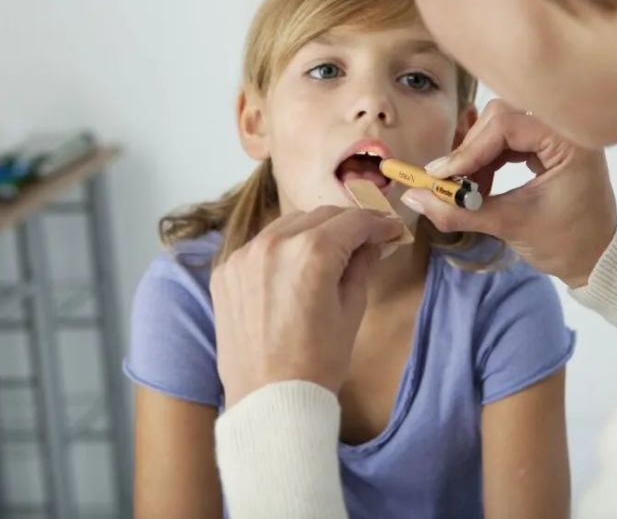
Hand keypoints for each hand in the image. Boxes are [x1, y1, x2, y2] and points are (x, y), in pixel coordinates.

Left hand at [210, 206, 403, 406]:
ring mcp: (243, 256)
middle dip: (346, 225)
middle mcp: (273, 243)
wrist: (270, 401)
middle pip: (319, 216)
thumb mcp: (352, 311)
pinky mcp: (225, 272)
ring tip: (328, 254)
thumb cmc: (318, 362)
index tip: (390, 230)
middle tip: (365, 241)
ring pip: (286, 226)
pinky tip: (293, 271)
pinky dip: (280, 251)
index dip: (377, 223)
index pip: (353, 221)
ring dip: (311, 233)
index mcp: (312, 252)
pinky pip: (259, 247)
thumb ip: (361, 266)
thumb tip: (369, 243)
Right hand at [401, 99, 616, 287]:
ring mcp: (557, 137)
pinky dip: (488, 161)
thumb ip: (459, 211)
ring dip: (476, 156)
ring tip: (465, 190)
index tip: (441, 176)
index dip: (469, 150)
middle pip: (501, 118)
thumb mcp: (510, 226)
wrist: (598, 261)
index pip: (507, 126)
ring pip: (500, 128)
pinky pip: (508, 141)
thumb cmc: (567, 244)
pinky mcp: (549, 148)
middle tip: (450, 182)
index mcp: (570, 142)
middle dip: (471, 150)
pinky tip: (479, 186)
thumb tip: (412, 198)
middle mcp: (566, 131)